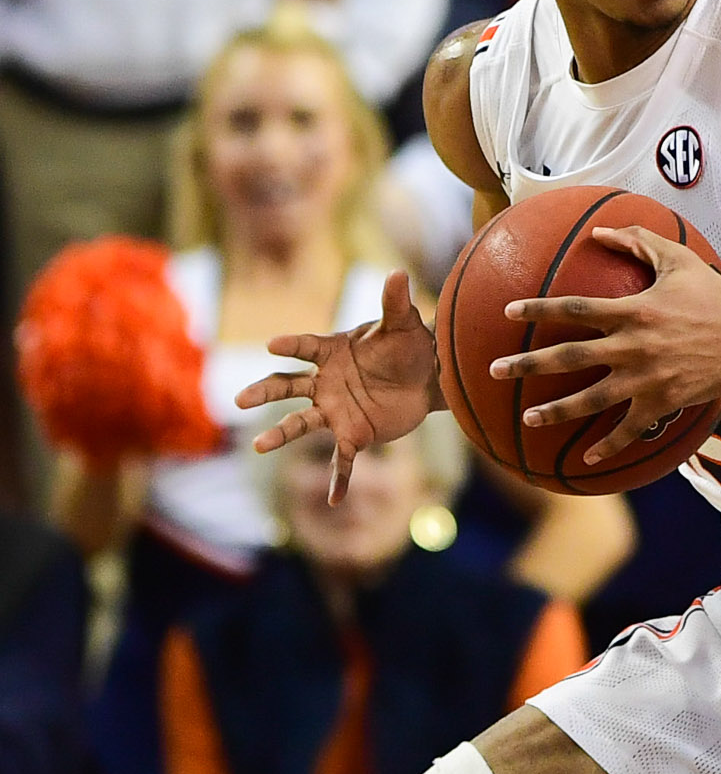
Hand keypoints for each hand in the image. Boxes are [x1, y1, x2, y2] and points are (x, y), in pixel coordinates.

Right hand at [235, 271, 438, 503]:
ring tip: (259, 446)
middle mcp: (326, 382)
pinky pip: (342, 459)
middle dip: (264, 392)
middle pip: (287, 387)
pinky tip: (335, 500)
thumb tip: (398, 272)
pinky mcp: (354, 433)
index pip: (306, 347)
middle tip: (240, 399)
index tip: (272, 344)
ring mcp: (335, 410)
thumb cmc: (409, 346)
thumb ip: (395, 303)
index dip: (290, 345)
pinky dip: (339, 479)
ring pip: (300, 423)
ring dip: (280, 434)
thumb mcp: (403, 325)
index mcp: (333, 352)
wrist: (428, 377)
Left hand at [488, 226, 720, 465]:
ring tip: (527, 418)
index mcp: (633, 310)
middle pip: (568, 358)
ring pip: (590, 399)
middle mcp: (633, 346)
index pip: (574, 309)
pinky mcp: (663, 403)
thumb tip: (599, 231)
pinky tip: (586, 458)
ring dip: (555, 411)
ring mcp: (647, 379)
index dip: (538, 309)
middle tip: (494, 371)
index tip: (508, 311)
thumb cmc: (718, 295)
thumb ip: (639, 243)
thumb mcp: (680, 260)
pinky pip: (629, 429)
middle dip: (527, 365)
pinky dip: (608, 446)